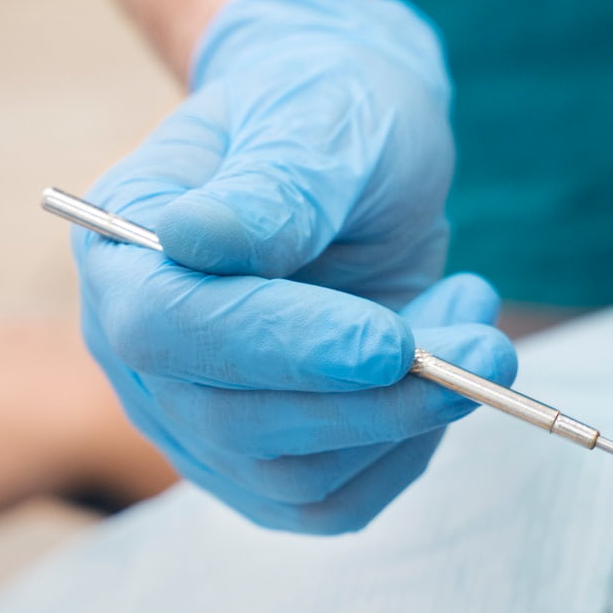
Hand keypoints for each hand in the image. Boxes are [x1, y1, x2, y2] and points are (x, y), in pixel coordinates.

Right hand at [76, 0, 515, 532]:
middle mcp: (140, 350)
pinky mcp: (262, 457)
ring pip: (294, 476)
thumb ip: (271, 187)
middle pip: (234, 423)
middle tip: (489, 344)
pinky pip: (332, 500)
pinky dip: (409, 450)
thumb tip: (197, 239)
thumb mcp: (315, 121)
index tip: (390, 341)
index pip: (168, 331)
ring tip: (475, 320)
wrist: (355, 142)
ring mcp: (195, 414)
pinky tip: (448, 370)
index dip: (278, 346)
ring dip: (411, 418)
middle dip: (378, 399)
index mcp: (124, 251)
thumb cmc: (327, 111)